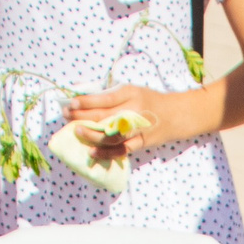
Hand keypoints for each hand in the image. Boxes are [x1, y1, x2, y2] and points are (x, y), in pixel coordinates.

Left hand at [66, 87, 180, 157]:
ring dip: (92, 135)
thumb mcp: (132, 90)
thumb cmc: (150, 101)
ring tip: (77, 132)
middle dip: (82, 116)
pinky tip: (92, 152)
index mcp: (130, 94)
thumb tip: (85, 99)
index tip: (70, 103)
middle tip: (67, 116)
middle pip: (104, 116)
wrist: (176, 115)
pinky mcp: (141, 143)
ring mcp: (138, 129)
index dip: (85, 102)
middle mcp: (133, 111)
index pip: (103, 98)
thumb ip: (112, 95)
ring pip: (111, 135)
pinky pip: (121, 150)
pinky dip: (106, 152)